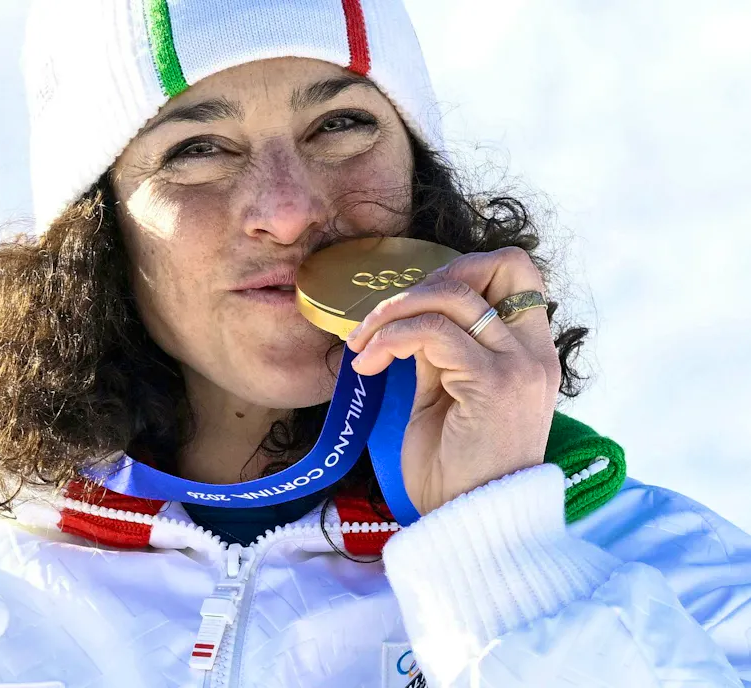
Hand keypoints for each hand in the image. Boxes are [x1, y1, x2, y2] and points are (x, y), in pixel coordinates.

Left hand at [346, 247, 560, 514]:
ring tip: (362, 346)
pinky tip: (369, 364)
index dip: (465, 270)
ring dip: (393, 311)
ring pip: (454, 294)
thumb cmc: (452, 471)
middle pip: (501, 263)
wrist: (468, 527)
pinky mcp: (493, 384)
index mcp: (529, 352)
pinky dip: (391, 338)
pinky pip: (434, 332)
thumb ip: (437, 351)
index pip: (517, 274)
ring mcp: (519, 366)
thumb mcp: (443, 396)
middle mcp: (534, 352)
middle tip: (383, 317)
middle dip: (429, 278)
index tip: (415, 305)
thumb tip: (405, 315)